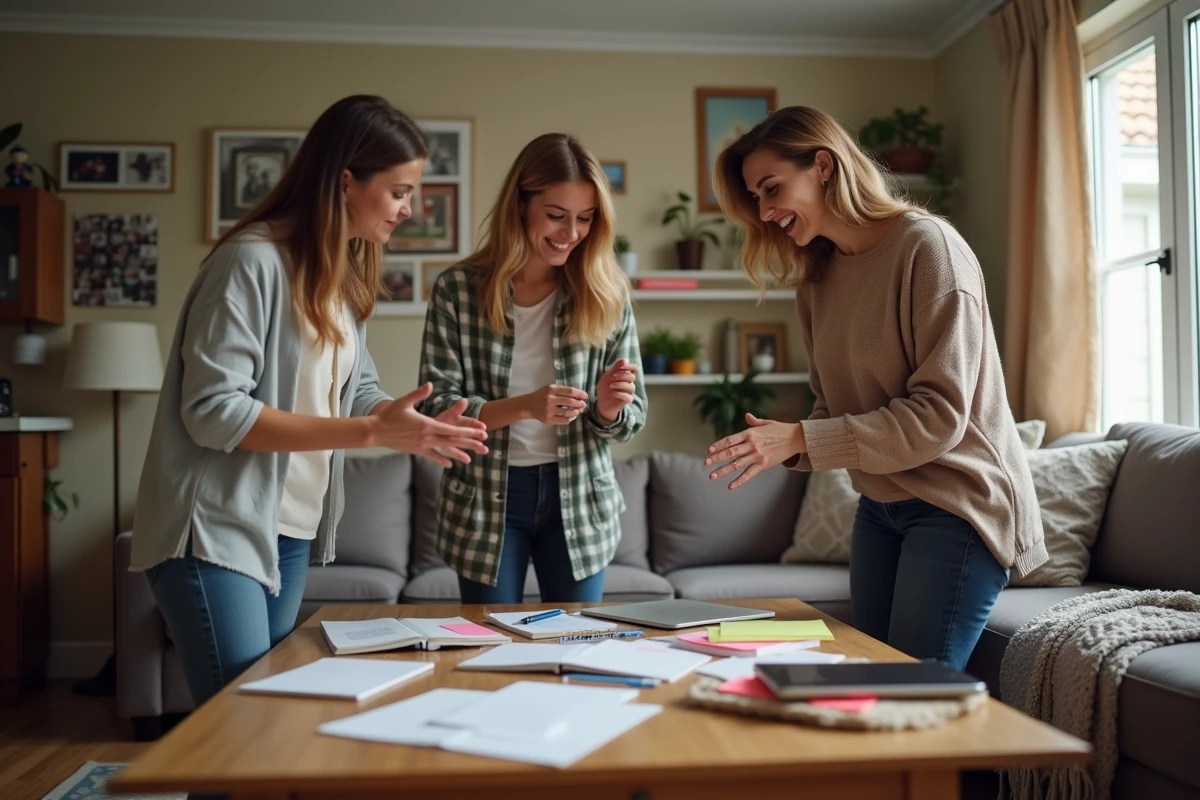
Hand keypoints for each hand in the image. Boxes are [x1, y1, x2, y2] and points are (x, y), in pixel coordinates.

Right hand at [370, 383, 488, 466]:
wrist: (375, 431)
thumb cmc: (389, 415)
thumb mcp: (404, 402)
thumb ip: (418, 394)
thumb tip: (430, 384)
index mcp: (427, 424)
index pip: (452, 430)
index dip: (468, 432)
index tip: (480, 432)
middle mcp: (427, 437)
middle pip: (452, 441)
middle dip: (470, 443)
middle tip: (484, 446)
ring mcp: (422, 445)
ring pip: (444, 450)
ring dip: (459, 454)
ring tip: (471, 459)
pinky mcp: (416, 450)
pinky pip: (432, 456)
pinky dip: (441, 460)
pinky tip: (450, 464)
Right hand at [525, 384, 588, 425]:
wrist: (528, 405)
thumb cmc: (542, 395)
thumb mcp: (550, 389)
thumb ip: (562, 391)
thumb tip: (579, 396)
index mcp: (551, 389)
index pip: (569, 391)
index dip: (579, 394)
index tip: (585, 396)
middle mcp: (550, 399)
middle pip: (570, 402)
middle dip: (580, 403)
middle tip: (583, 404)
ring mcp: (549, 410)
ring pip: (568, 412)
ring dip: (576, 411)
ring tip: (578, 410)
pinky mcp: (548, 419)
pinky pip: (564, 420)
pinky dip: (571, 418)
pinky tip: (572, 416)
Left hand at [595, 358, 636, 422]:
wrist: (602, 402)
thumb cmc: (605, 388)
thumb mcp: (607, 376)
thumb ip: (616, 368)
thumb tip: (625, 360)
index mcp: (625, 375)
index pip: (634, 368)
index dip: (629, 366)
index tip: (621, 367)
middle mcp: (629, 383)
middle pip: (632, 377)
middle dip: (622, 376)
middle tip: (612, 377)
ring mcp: (629, 392)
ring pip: (631, 387)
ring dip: (620, 385)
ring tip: (610, 386)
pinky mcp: (627, 400)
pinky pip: (628, 397)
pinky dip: (620, 394)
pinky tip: (613, 394)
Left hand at [704, 414, 805, 488]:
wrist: (796, 438)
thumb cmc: (780, 430)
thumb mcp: (766, 423)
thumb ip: (754, 421)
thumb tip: (747, 416)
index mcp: (750, 433)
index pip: (730, 440)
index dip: (719, 445)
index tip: (709, 450)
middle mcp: (752, 444)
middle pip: (731, 452)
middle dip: (717, 458)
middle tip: (706, 463)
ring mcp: (757, 455)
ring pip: (737, 464)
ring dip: (723, 470)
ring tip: (712, 476)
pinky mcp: (763, 464)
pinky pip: (749, 474)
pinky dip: (740, 480)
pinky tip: (730, 486)